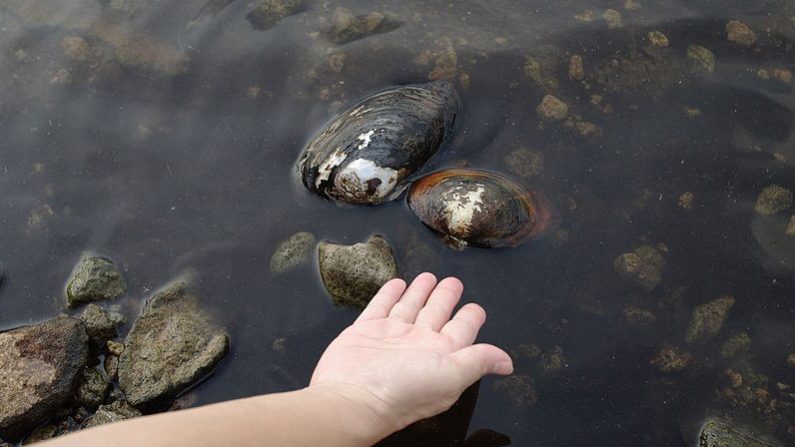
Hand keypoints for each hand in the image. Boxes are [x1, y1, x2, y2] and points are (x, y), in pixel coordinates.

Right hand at [309, 272, 513, 436]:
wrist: (353, 398)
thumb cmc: (402, 391)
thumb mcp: (451, 375)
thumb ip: (477, 361)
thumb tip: (507, 363)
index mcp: (441, 355)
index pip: (462, 331)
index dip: (470, 317)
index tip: (476, 308)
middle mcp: (417, 346)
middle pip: (436, 314)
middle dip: (446, 297)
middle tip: (453, 282)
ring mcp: (390, 337)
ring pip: (410, 307)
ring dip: (420, 292)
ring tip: (429, 277)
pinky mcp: (365, 331)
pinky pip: (380, 307)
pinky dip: (388, 295)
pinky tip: (396, 284)